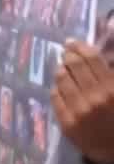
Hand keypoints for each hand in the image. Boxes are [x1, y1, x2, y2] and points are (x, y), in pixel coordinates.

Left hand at [53, 40, 113, 163]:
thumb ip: (110, 76)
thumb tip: (97, 56)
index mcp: (112, 89)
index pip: (91, 59)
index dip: (80, 47)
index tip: (74, 42)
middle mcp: (94, 98)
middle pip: (73, 66)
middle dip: (68, 55)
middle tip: (66, 51)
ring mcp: (78, 111)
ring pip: (61, 79)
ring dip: (62, 70)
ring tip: (64, 68)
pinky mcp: (66, 122)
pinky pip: (55, 96)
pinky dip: (58, 87)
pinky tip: (61, 86)